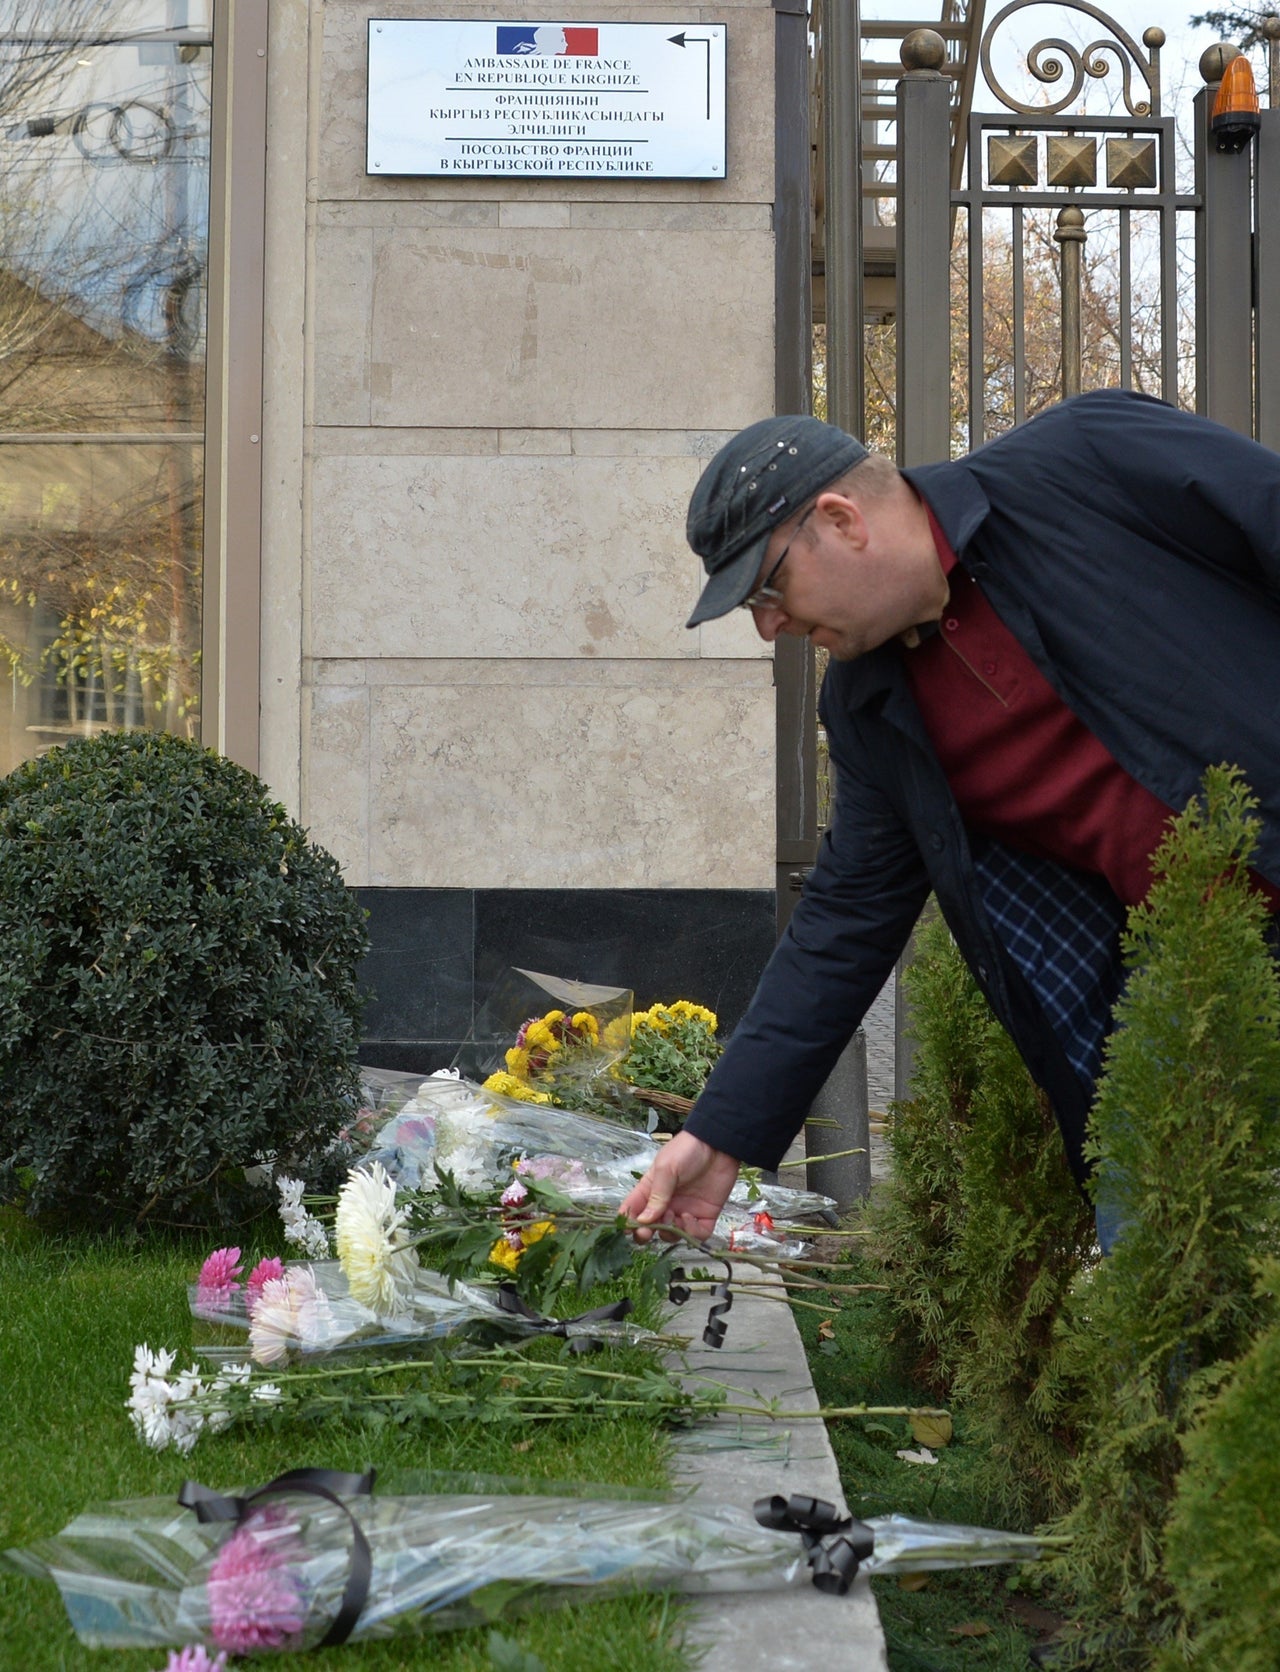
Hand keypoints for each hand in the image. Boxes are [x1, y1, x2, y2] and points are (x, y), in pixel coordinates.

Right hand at [620, 1131, 740, 1242]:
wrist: (718, 1145)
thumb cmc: (687, 1150)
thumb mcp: (666, 1168)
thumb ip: (656, 1195)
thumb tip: (643, 1220)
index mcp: (651, 1190)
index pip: (634, 1210)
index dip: (629, 1222)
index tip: (628, 1229)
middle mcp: (666, 1204)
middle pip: (650, 1228)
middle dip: (645, 1234)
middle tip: (647, 1232)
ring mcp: (684, 1211)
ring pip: (671, 1235)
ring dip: (669, 1231)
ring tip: (673, 1215)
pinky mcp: (704, 1216)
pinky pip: (696, 1235)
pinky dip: (691, 1232)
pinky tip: (689, 1217)